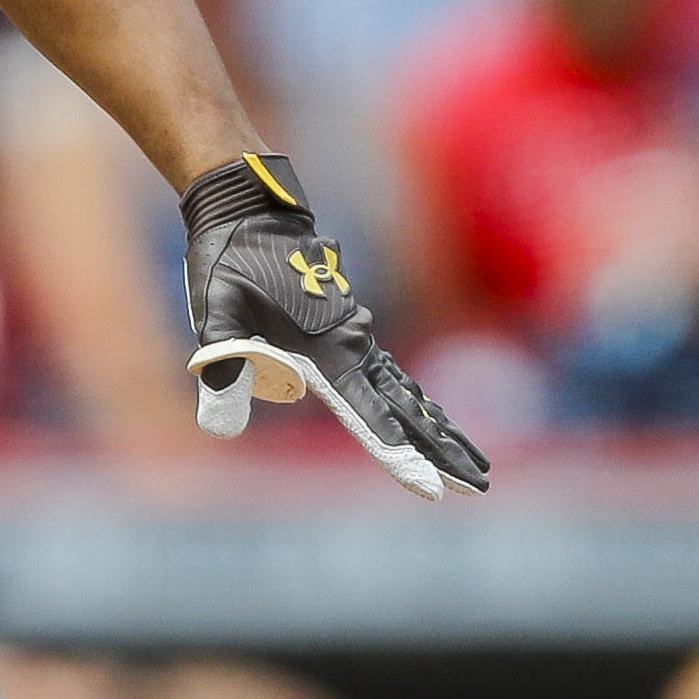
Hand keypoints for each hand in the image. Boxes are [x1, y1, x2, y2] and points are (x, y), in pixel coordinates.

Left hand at [180, 153, 489, 502]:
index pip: (368, 412)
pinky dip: (420, 405)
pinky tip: (436, 422)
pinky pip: (394, 378)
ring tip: (476, 469)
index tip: (429, 485)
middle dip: (444, 450)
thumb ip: (224, 361)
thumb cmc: (228, 262)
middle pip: (409, 410)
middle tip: (482, 486)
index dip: (396, 451)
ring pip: (411, 396)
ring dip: (443, 432)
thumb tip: (220, 427)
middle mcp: (353, 344)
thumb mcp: (215, 309)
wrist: (251, 212)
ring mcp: (357, 338)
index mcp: (326, 347)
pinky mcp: (350, 332)